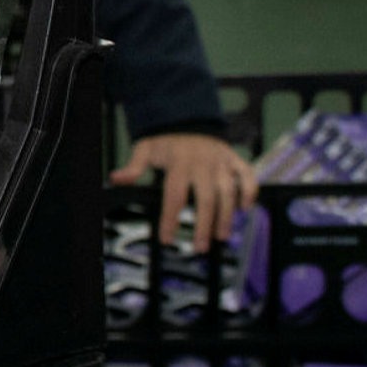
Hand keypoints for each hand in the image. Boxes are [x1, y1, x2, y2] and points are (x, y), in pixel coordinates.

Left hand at [112, 131, 259, 254]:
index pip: (174, 196)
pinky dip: (250, 191)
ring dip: (226, 216)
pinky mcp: (233, 159)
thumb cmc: (165, 141)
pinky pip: (247, 175)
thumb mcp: (145, 149)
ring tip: (221, 236)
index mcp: (179, 164)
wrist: (188, 118)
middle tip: (200, 248)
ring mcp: (221, 161)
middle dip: (203, 225)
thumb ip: (134, 167)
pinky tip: (245, 209)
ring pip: (228, 191)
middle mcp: (202, 164)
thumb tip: (116, 179)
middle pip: (206, 199)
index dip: (171, 219)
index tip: (167, 239)